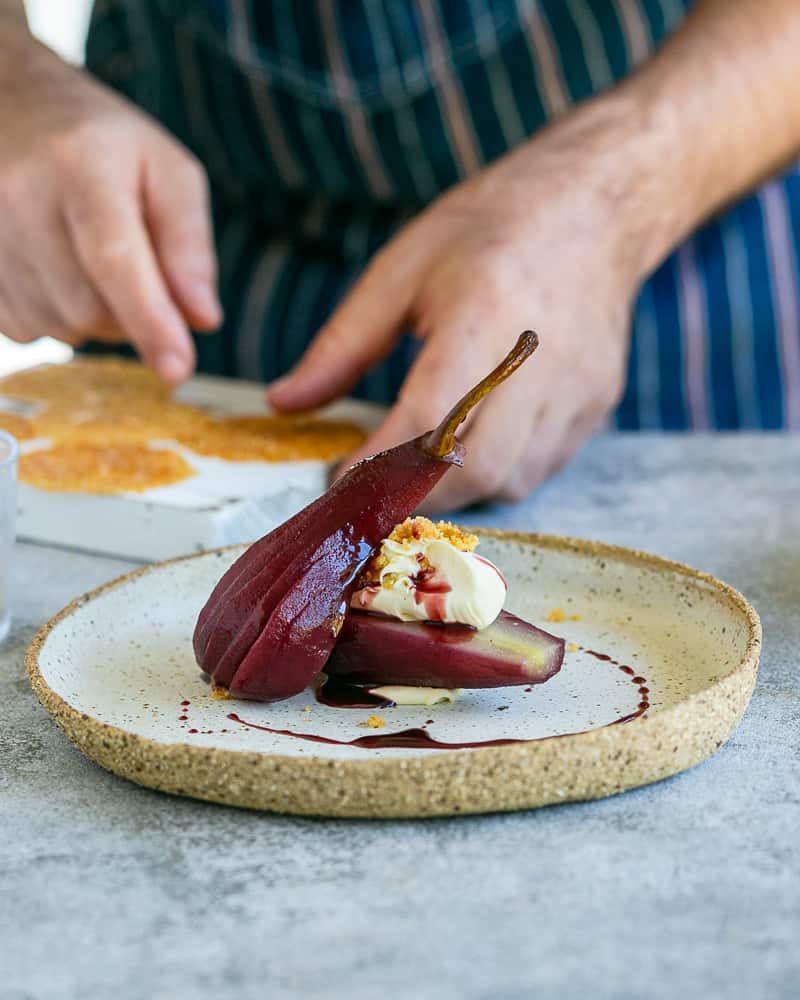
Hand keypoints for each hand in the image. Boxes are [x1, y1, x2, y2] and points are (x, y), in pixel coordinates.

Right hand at [0, 25, 220, 381]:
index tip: (178, 369)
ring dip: (92, 317)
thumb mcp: (167, 170)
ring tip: (92, 260)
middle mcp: (19, 195)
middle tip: (138, 273)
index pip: (115, 259)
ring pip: (56, 326)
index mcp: (79, 164)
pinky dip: (54, 317)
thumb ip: (190, 244)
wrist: (8, 102)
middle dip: (129, 315)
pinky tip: (58, 271)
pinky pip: (23, 328)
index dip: (149, 321)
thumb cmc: (103, 143)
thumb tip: (202, 320)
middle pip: (88, 308)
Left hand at [268, 98, 647, 508]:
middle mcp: (537, 363)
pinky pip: (540, 469)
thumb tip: (283, 404)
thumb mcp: (401, 271)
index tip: (339, 483)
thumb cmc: (490, 230)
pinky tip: (471, 443)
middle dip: (414, 494)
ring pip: (508, 482)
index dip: (378, 467)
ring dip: (453, 489)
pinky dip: (494, 474)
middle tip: (373, 487)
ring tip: (421, 464)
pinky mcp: (597, 406)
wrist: (595, 209)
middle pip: (474, 469)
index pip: (427, 420)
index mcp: (482, 314)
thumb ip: (341, 347)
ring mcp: (577, 391)